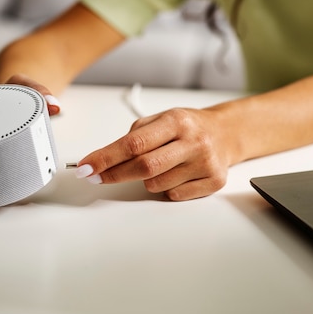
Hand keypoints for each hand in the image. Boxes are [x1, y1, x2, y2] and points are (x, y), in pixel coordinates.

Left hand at [73, 107, 234, 200]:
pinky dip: (167, 187)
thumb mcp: (163, 118)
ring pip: (156, 184)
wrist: (226, 133)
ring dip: (147, 179)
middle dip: (115, 174)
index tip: (87, 167)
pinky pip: (174, 194)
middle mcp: (193, 141)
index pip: (134, 143)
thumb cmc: (189, 127)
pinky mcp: (212, 181)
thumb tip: (104, 158)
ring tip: (162, 164)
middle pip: (144, 167)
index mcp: (177, 121)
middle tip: (98, 176)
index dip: (106, 158)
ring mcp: (204, 163)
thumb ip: (137, 135)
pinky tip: (177, 173)